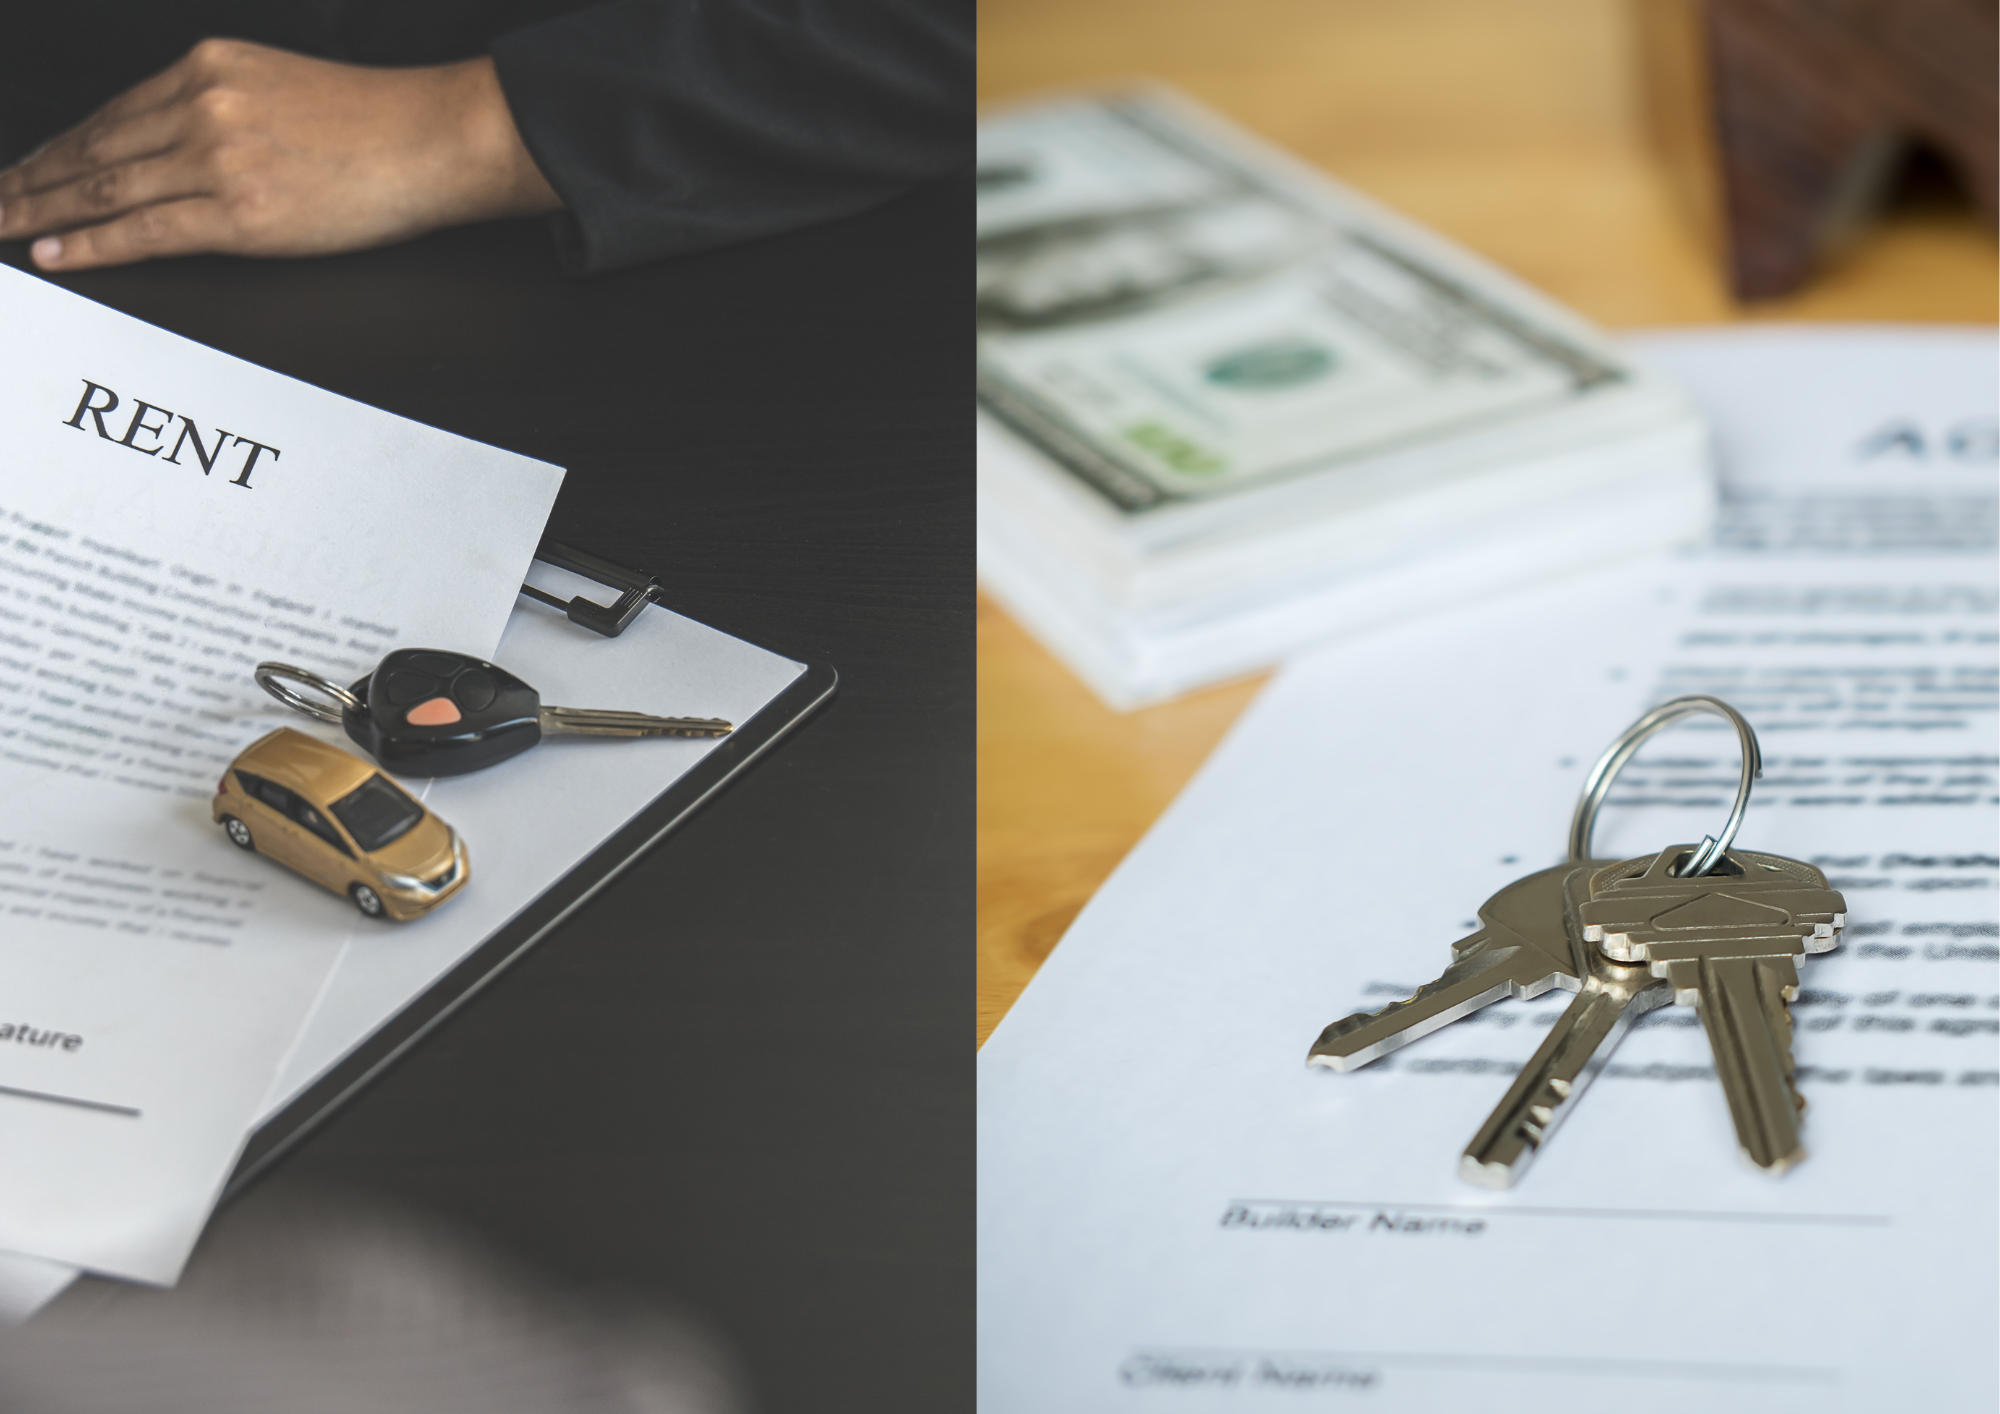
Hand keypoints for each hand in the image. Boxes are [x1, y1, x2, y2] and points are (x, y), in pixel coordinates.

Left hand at [0, 39, 562, 270]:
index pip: (112, 113)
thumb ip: (225, 110)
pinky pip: (144, 230)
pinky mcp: (240, 212)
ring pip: (104, 187)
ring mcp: (216, 158)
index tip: (26, 165)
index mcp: (210, 68)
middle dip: (32, 178)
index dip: (59, 145)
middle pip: (93, 147)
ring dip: (42, 210)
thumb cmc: (380, 124)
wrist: (435, 138)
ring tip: (5, 226)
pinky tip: (55, 250)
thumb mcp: (283, 89)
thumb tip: (184, 150)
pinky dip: (90, 242)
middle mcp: (202, 104)